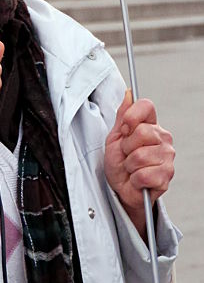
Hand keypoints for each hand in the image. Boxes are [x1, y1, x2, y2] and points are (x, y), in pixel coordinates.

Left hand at [104, 90, 174, 238]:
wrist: (121, 189)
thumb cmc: (119, 163)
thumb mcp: (115, 137)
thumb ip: (122, 116)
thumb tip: (129, 93)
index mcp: (150, 126)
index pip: (146, 106)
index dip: (131, 116)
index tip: (124, 130)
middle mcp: (163, 139)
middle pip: (142, 132)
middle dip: (126, 147)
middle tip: (126, 155)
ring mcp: (167, 157)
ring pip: (140, 156)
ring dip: (129, 165)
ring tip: (131, 168)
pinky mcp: (166, 176)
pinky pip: (144, 174)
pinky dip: (134, 179)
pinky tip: (137, 179)